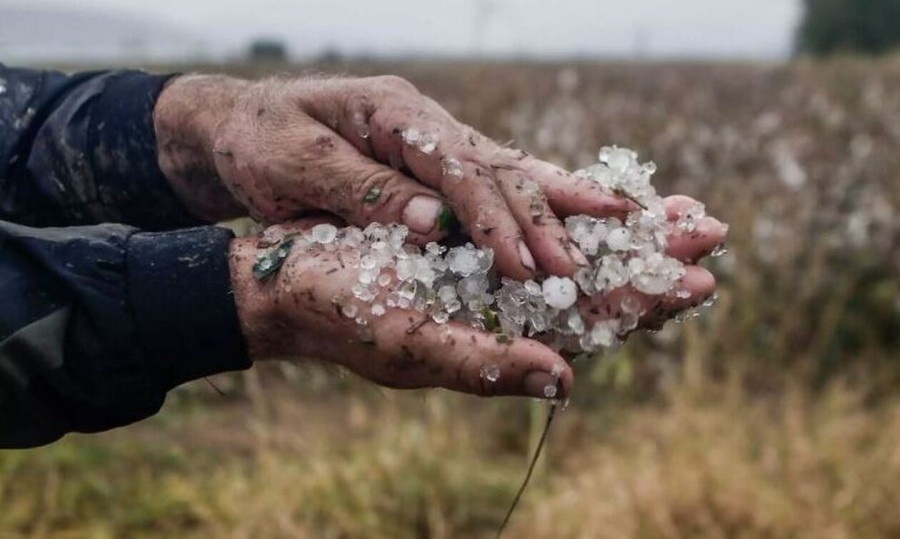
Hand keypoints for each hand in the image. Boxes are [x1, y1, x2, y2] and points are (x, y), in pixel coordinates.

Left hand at [155, 74, 633, 281]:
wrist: (240, 124)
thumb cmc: (260, 142)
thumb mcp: (296, 165)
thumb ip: (365, 190)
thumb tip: (434, 223)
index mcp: (393, 111)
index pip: (457, 166)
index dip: (492, 217)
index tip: (521, 262)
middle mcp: (424, 121)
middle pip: (496, 167)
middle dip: (540, 219)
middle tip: (578, 266)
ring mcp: (431, 139)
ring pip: (505, 171)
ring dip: (553, 207)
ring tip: (614, 224)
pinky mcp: (430, 163)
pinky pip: (489, 183)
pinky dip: (531, 202)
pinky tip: (571, 215)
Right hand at [227, 198, 725, 398]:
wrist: (291, 276)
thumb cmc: (340, 311)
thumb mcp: (409, 344)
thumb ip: (483, 365)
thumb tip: (563, 381)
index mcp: (500, 340)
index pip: (590, 327)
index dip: (644, 303)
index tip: (697, 280)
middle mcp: (505, 307)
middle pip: (596, 287)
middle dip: (653, 260)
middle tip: (713, 231)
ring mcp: (492, 271)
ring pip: (575, 255)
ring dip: (628, 233)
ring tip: (680, 210)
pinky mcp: (473, 239)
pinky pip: (539, 225)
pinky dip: (578, 210)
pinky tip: (608, 197)